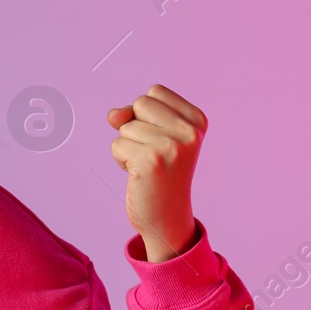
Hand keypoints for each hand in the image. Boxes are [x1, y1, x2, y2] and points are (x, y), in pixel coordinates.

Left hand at [106, 84, 207, 262]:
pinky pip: (117, 145)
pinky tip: (140, 175)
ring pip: (125, 126)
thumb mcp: (154, 135)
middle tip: (153, 154)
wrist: (167, 217)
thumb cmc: (160, 173)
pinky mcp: (150, 161)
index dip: (147, 115)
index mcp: (197, 120)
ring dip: (128, 147)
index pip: (154, 92)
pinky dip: (121, 160)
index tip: (161, 139)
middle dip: (136, 128)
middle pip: (140, 103)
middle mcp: (189, 132)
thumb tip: (113, 115)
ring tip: (147, 166)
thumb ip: (133, 115)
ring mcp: (171, 146)